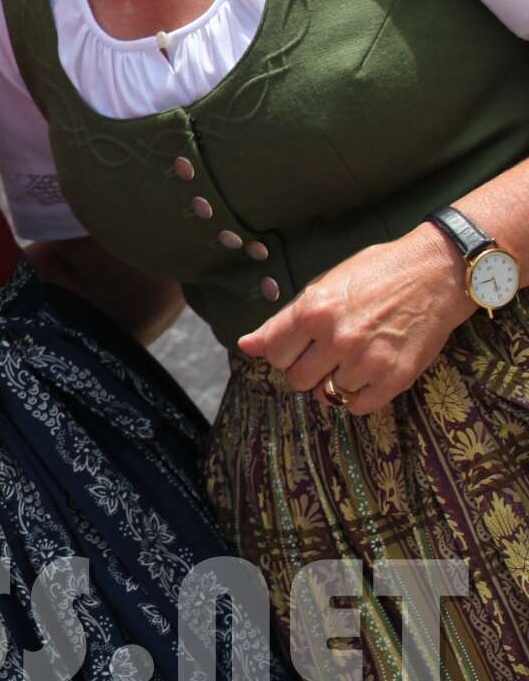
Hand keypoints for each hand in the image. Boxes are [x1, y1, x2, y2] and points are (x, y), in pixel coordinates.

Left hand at [237, 224, 477, 414]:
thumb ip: (283, 321)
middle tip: (325, 354)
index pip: (273, 355)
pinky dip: (358, 396)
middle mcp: (336, 338)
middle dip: (306, 370)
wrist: (436, 273)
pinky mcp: (395, 378)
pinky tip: (367, 374)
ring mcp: (366, 361)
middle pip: (297, 380)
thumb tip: (246, 346)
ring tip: (354, 357)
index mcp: (313, 311)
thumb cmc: (376, 273)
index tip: (298, 346)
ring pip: (327, 395)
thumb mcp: (323, 287)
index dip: (283, 352)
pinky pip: (358, 407)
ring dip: (336, 381)